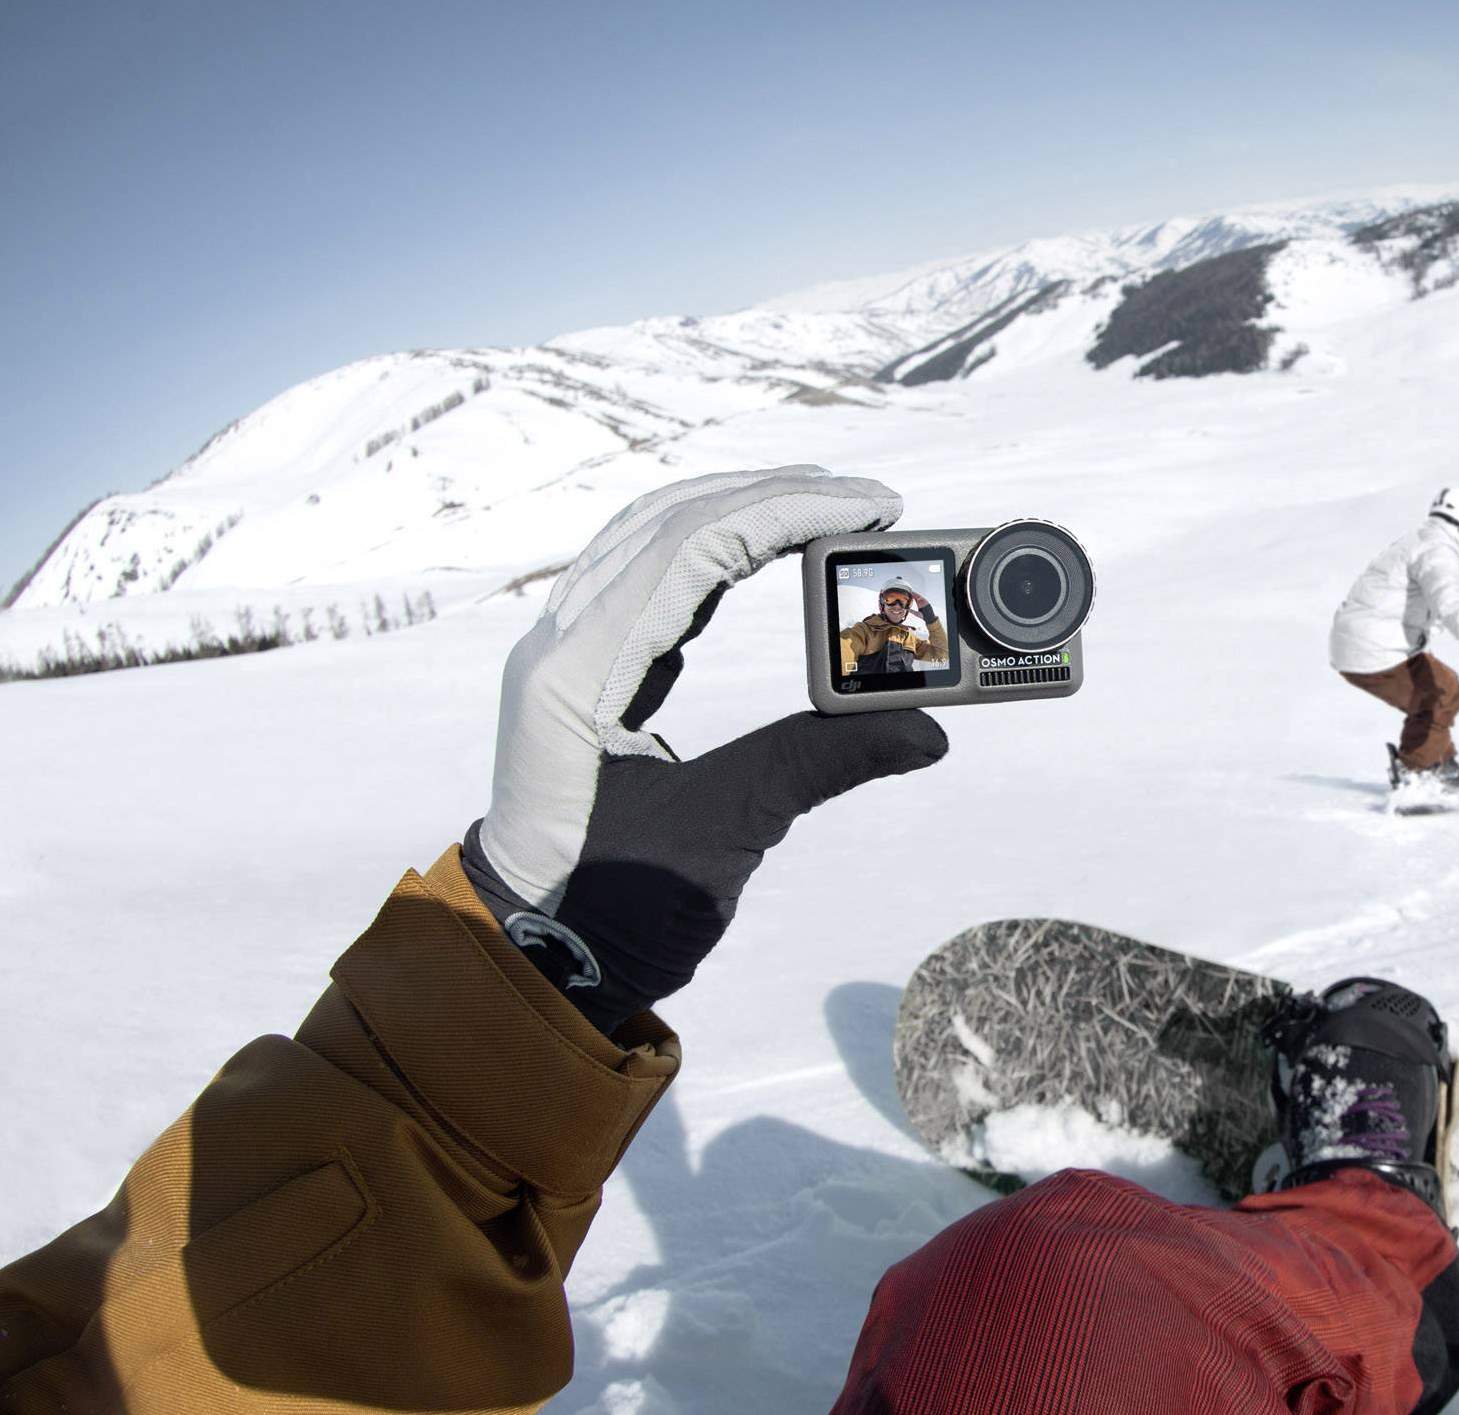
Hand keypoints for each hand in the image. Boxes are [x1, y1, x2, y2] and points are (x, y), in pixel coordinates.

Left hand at [463, 466, 948, 1031]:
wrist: (534, 958)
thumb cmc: (607, 907)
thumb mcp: (719, 834)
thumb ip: (817, 765)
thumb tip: (924, 729)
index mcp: (575, 672)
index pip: (689, 551)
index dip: (785, 515)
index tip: (869, 510)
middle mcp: (560, 645)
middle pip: (671, 525)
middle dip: (774, 499)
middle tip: (869, 504)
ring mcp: (565, 655)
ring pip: (656, 541)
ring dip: (745, 514)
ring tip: (832, 513)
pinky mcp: (586, 674)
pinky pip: (649, 581)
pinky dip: (716, 555)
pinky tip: (769, 555)